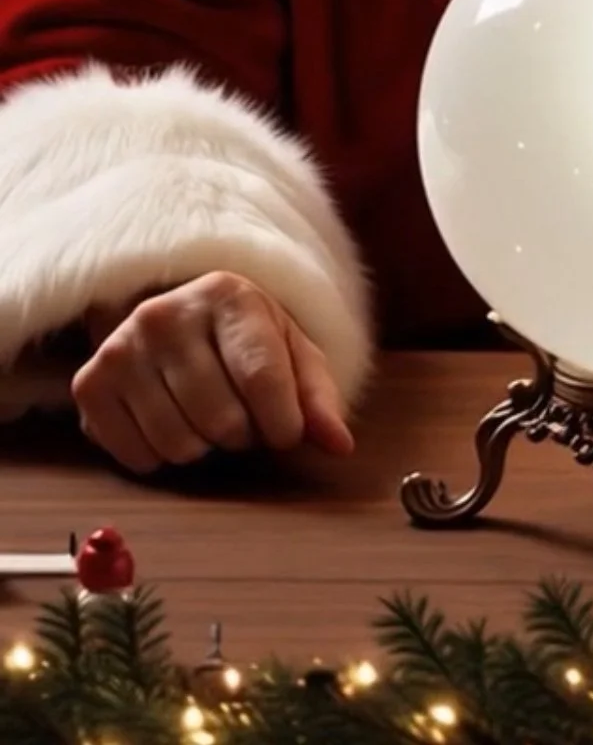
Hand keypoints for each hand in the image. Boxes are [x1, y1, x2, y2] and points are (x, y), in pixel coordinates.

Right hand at [71, 271, 354, 475]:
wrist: (178, 318)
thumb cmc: (246, 341)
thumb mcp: (293, 355)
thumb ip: (318, 399)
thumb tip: (340, 444)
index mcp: (228, 295)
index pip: (262, 379)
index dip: (283, 424)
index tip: (286, 433)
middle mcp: (167, 313)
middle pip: (222, 421)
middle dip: (242, 434)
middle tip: (239, 413)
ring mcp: (122, 346)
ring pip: (180, 445)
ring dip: (203, 447)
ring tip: (205, 414)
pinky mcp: (90, 383)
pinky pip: (139, 458)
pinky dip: (161, 457)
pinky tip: (168, 421)